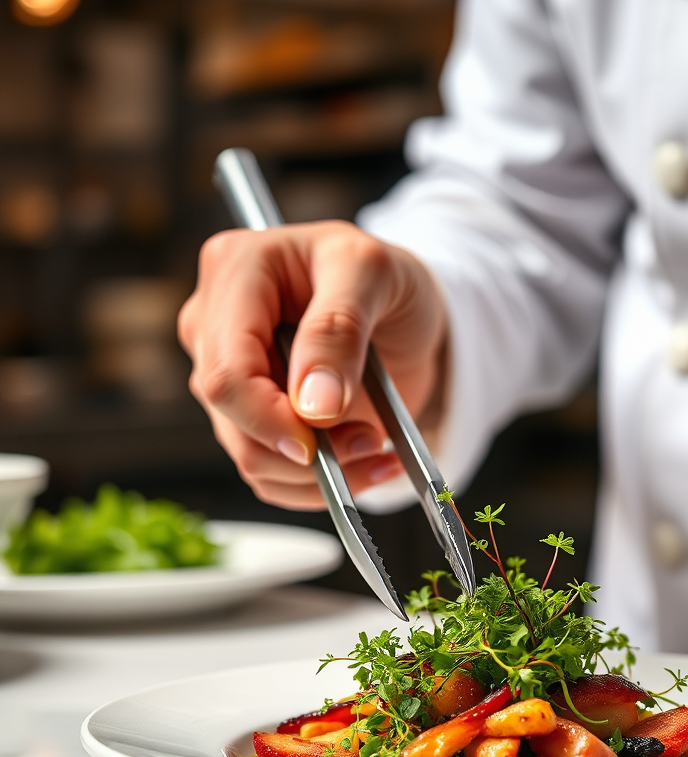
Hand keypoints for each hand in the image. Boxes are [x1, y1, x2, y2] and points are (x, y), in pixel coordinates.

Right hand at [178, 221, 446, 508]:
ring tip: (377, 447)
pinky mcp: (250, 416)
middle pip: (233, 419)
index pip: (226, 371)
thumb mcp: (374, 274)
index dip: (268, 418)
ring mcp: (229, 375)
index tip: (318, 440)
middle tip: (370, 440)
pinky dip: (320, 484)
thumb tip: (313, 405)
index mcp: (236, 271)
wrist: (402, 309)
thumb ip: (339, 329)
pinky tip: (368, 464)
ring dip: (321, 473)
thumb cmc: (385, 277)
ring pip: (251, 456)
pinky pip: (271, 474)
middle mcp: (216, 324)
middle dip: (305, 450)